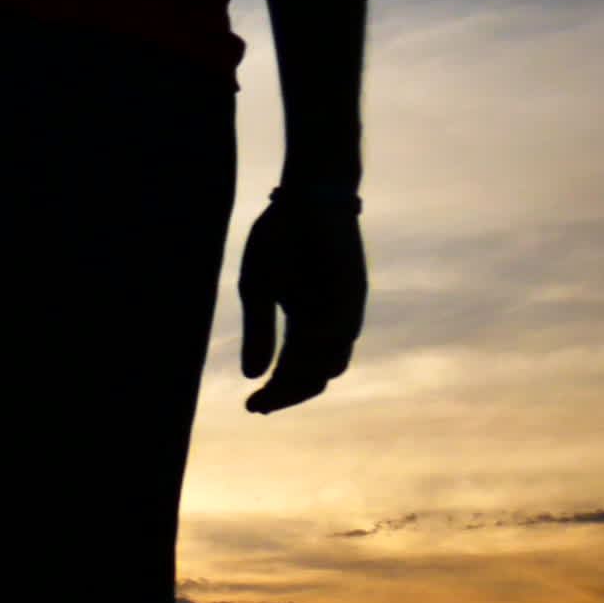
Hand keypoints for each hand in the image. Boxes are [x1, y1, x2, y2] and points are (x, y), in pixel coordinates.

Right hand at [238, 195, 364, 413]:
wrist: (306, 195)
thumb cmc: (280, 239)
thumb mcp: (256, 289)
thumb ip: (257, 332)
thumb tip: (250, 377)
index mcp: (302, 324)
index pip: (292, 372)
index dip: (274, 393)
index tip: (249, 406)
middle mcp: (327, 325)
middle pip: (313, 377)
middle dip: (286, 393)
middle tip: (260, 403)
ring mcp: (343, 311)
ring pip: (331, 362)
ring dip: (303, 378)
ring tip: (275, 386)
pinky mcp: (353, 293)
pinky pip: (343, 329)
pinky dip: (322, 343)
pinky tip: (299, 348)